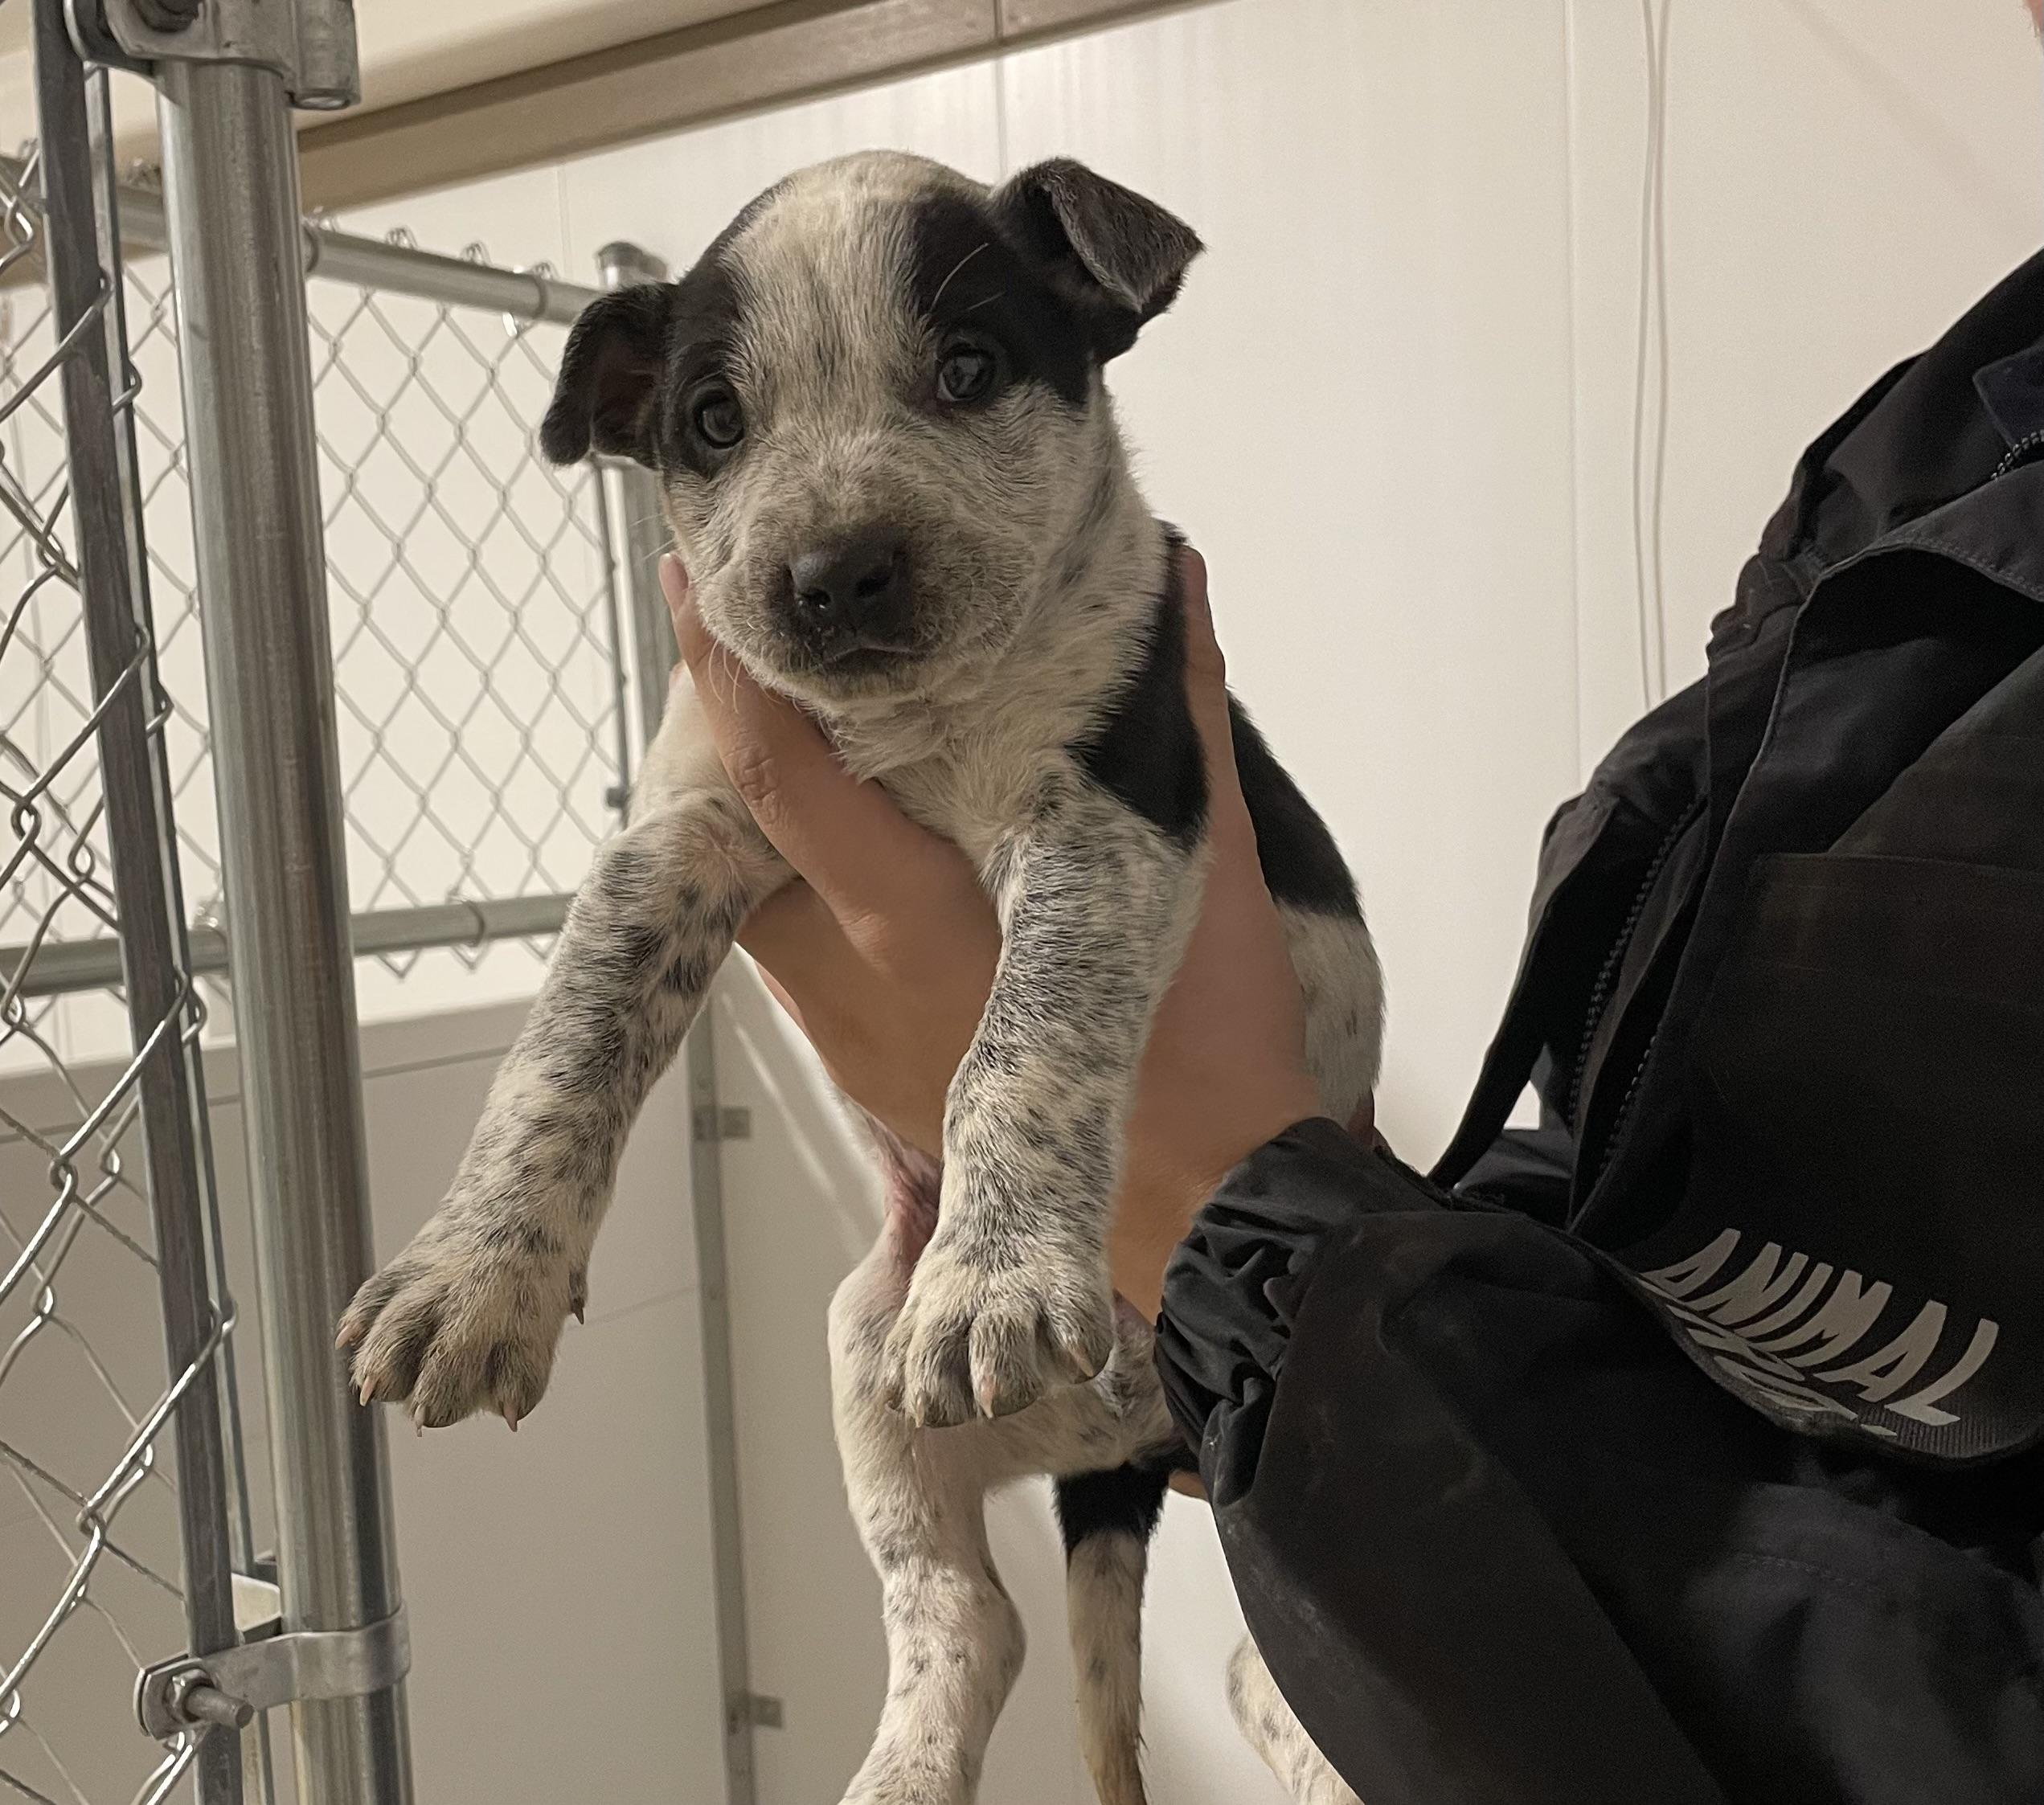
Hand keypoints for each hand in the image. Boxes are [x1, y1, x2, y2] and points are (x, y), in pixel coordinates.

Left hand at [665, 548, 1359, 1317]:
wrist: (1206, 1215)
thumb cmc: (1204, 1047)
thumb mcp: (1199, 860)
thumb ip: (1178, 710)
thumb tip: (1174, 576)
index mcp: (916, 917)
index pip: (781, 775)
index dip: (723, 675)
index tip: (695, 583)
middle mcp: (851, 977)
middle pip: (740, 835)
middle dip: (734, 740)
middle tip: (761, 644)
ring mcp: (847, 1035)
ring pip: (767, 899)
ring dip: (777, 819)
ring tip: (820, 732)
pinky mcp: (863, 1071)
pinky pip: (803, 955)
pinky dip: (814, 887)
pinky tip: (873, 847)